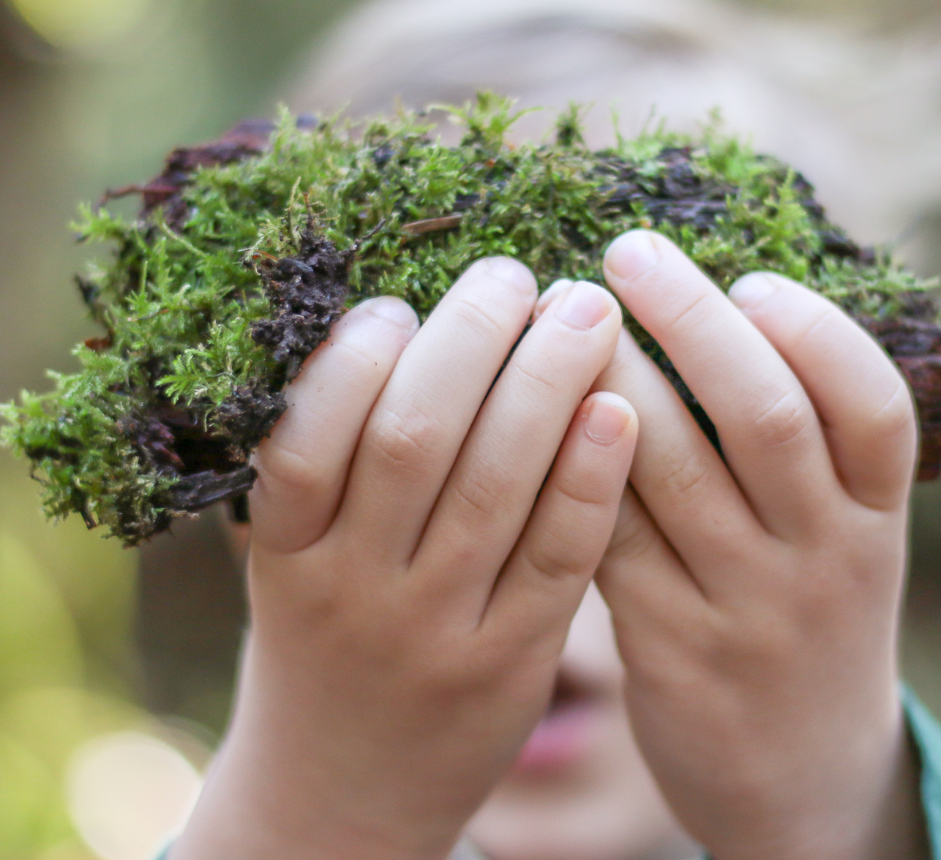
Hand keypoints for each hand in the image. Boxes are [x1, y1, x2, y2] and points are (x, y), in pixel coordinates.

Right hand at [169, 259, 637, 859]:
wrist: (339, 797)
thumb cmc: (317, 652)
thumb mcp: (288, 568)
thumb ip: (325, 473)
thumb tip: (396, 333)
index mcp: (282, 554)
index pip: (307, 436)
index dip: (357, 355)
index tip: (403, 301)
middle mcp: (351, 590)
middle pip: (414, 439)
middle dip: (472, 338)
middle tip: (515, 274)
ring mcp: (434, 633)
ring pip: (494, 484)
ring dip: (546, 381)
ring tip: (584, 309)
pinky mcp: (511, 666)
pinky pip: (558, 557)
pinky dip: (590, 476)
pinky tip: (618, 407)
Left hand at [593, 231, 926, 859]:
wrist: (799, 780)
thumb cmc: (801, 622)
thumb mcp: (833, 543)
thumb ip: (787, 454)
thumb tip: (701, 315)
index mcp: (874, 522)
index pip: (868, 411)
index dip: (813, 333)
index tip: (748, 278)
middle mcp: (821, 560)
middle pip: (761, 418)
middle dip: (691, 321)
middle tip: (625, 253)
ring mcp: (743, 609)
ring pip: (667, 470)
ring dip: (605, 381)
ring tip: (557, 317)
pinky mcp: (667, 647)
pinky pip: (603, 535)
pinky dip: (565, 465)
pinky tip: (521, 411)